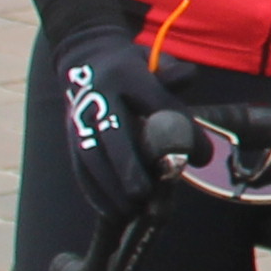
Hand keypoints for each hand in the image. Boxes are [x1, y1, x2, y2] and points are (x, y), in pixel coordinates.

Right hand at [48, 28, 184, 221]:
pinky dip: (95, 191)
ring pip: (90, 155)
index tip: (200, 158)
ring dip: (109, 186)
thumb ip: (179, 80)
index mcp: (126, 74)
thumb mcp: (159, 64)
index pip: (157, 102)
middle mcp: (97, 96)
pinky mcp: (70, 136)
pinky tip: (112, 211)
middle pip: (112, 133)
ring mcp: (79, 117)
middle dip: (126, 165)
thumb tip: (193, 106)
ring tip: (131, 210)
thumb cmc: (135, 70)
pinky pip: (80, 167)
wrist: (86, 58)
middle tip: (143, 193)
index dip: (179, 128)